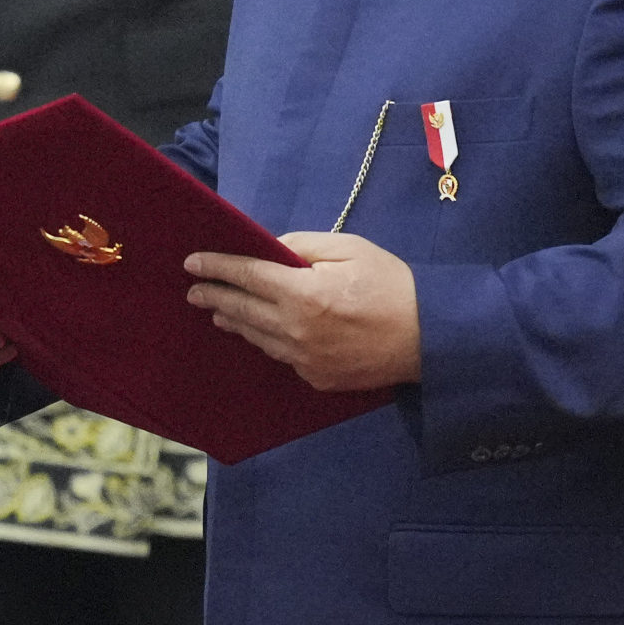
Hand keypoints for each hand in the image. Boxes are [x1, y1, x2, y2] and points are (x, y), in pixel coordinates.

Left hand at [184, 232, 420, 391]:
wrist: (430, 338)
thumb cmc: (393, 285)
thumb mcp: (351, 249)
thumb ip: (305, 246)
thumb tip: (272, 250)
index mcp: (303, 293)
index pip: (247, 276)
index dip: (217, 267)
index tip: (193, 262)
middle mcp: (296, 330)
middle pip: (242, 310)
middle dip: (214, 296)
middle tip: (194, 289)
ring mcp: (305, 360)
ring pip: (257, 338)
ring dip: (235, 321)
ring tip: (219, 311)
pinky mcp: (317, 378)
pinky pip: (282, 357)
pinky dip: (266, 341)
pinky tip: (259, 333)